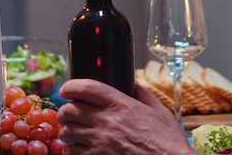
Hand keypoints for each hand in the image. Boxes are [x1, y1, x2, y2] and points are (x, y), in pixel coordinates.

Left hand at [58, 79, 196, 154]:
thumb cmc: (166, 141)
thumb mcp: (159, 111)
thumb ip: (143, 94)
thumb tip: (132, 83)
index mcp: (122, 105)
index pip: (87, 88)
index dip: (71, 86)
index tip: (67, 89)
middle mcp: (107, 122)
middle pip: (70, 110)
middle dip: (65, 111)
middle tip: (68, 114)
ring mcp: (100, 143)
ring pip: (67, 132)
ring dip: (67, 130)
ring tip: (72, 132)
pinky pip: (72, 152)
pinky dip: (71, 150)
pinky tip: (78, 149)